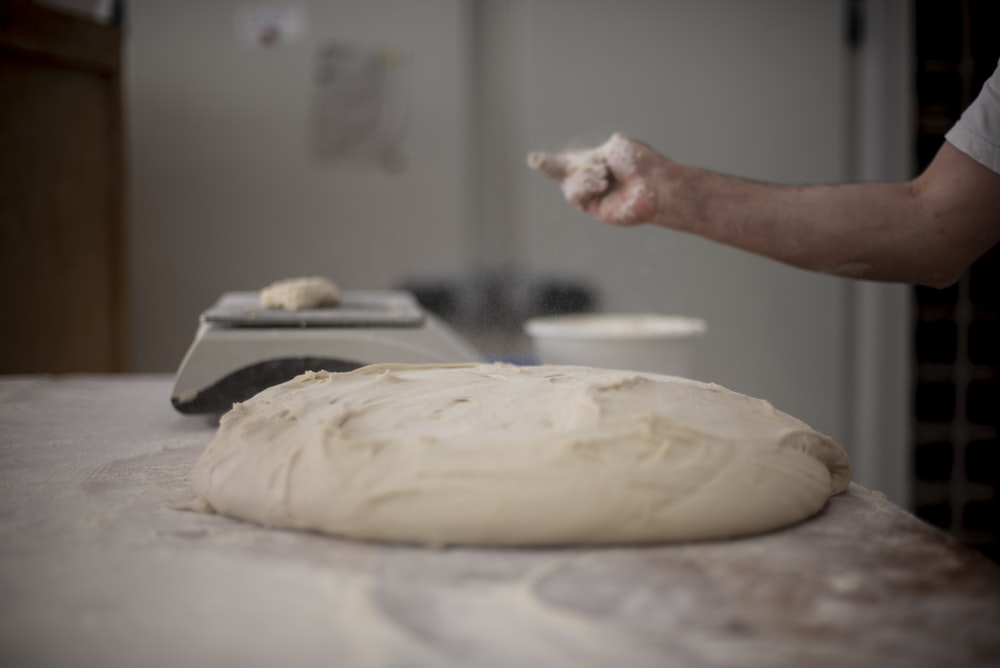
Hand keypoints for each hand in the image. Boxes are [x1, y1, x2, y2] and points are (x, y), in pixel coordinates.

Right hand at [527, 133, 666, 225]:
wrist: (655, 185)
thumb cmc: (640, 164)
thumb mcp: (614, 147)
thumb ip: (594, 153)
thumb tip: (593, 161)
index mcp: (598, 160)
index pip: (571, 160)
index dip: (551, 161)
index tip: (532, 159)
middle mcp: (593, 178)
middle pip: (562, 173)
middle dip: (547, 165)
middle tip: (534, 159)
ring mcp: (592, 195)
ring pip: (568, 185)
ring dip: (584, 176)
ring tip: (604, 175)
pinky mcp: (593, 208)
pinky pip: (575, 195)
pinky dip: (585, 185)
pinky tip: (601, 183)